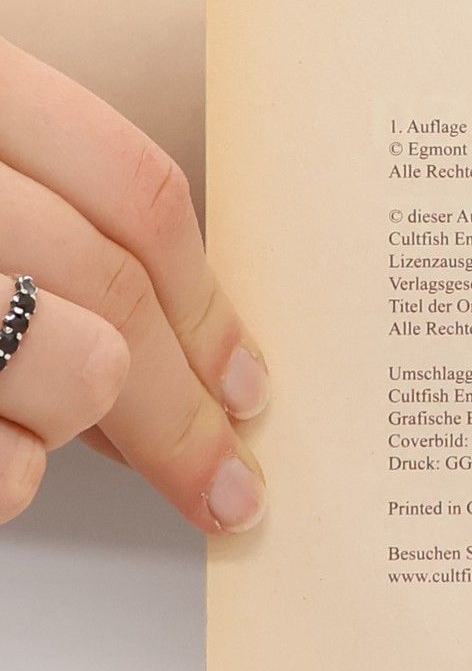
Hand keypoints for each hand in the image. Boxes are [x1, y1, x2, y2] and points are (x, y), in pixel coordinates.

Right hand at [0, 33, 268, 530]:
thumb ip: (39, 228)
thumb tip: (189, 359)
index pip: (134, 190)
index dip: (210, 299)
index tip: (247, 380)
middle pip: (110, 290)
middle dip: (187, 407)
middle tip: (228, 481)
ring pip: (70, 372)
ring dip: (71, 425)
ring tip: (23, 428)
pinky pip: (2, 469)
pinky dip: (10, 477)